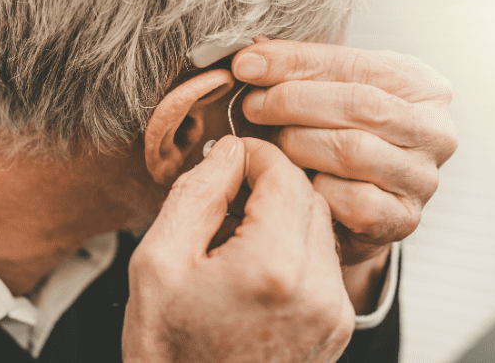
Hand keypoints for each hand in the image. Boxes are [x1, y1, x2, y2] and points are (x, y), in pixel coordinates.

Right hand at [123, 136, 353, 362]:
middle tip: (225, 195)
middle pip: (307, 196)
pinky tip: (254, 264)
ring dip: (283, 214)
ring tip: (235, 234)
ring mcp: (333, 312)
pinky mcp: (336, 327)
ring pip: (320, 226)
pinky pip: (324, 261)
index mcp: (273, 266)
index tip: (228, 157)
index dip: (254, 155)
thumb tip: (229, 153)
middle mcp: (318, 289)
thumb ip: (198, 192)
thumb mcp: (158, 261)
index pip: (283, 174)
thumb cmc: (168, 352)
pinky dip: (294, 247)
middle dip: (268, 183)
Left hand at [231, 40, 457, 266]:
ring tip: (271, 142)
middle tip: (251, 106)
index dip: (295, 62)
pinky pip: (352, 200)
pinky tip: (301, 181)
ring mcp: (422, 178)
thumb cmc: (342, 136)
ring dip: (299, 144)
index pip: (354, 64)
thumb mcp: (329, 92)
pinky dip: (317, 189)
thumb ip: (298, 69)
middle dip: (293, 102)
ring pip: (353, 151)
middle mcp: (434, 131)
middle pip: (359, 105)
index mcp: (423, 86)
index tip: (247, 65)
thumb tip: (252, 57)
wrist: (356, 205)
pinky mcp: (404, 219)